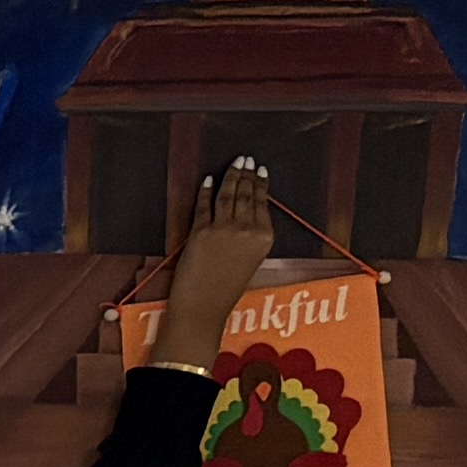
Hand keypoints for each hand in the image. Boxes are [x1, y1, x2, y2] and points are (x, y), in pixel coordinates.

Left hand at [147, 154, 277, 376]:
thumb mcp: (250, 260)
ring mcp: (224, 230)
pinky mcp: (201, 232)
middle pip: (246, 195)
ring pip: (228, 195)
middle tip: (245, 159)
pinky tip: (209, 180)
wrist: (203, 307)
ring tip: (233, 163)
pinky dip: (206, 191)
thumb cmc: (226, 288)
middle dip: (246, 174)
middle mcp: (248, 230)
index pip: (262, 203)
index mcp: (265, 238)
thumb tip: (246, 213)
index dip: (260, 184)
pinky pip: (204, 206)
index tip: (259, 170)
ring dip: (230, 176)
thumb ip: (252, 237)